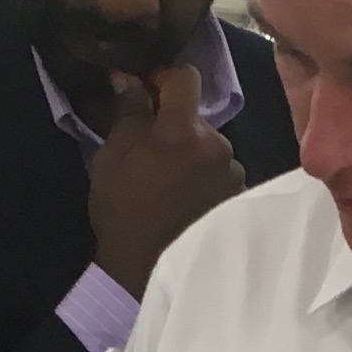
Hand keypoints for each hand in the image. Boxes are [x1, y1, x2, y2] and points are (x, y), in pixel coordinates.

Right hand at [85, 65, 244, 295]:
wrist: (151, 273)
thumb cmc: (123, 214)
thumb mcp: (111, 159)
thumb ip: (126, 113)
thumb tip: (129, 78)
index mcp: (182, 129)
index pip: (185, 77)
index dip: (165, 78)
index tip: (149, 92)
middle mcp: (217, 144)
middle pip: (198, 117)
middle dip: (176, 126)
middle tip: (152, 150)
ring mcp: (233, 173)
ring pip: (210, 148)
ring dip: (192, 156)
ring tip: (170, 184)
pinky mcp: (240, 198)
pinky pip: (221, 176)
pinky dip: (204, 180)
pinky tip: (187, 201)